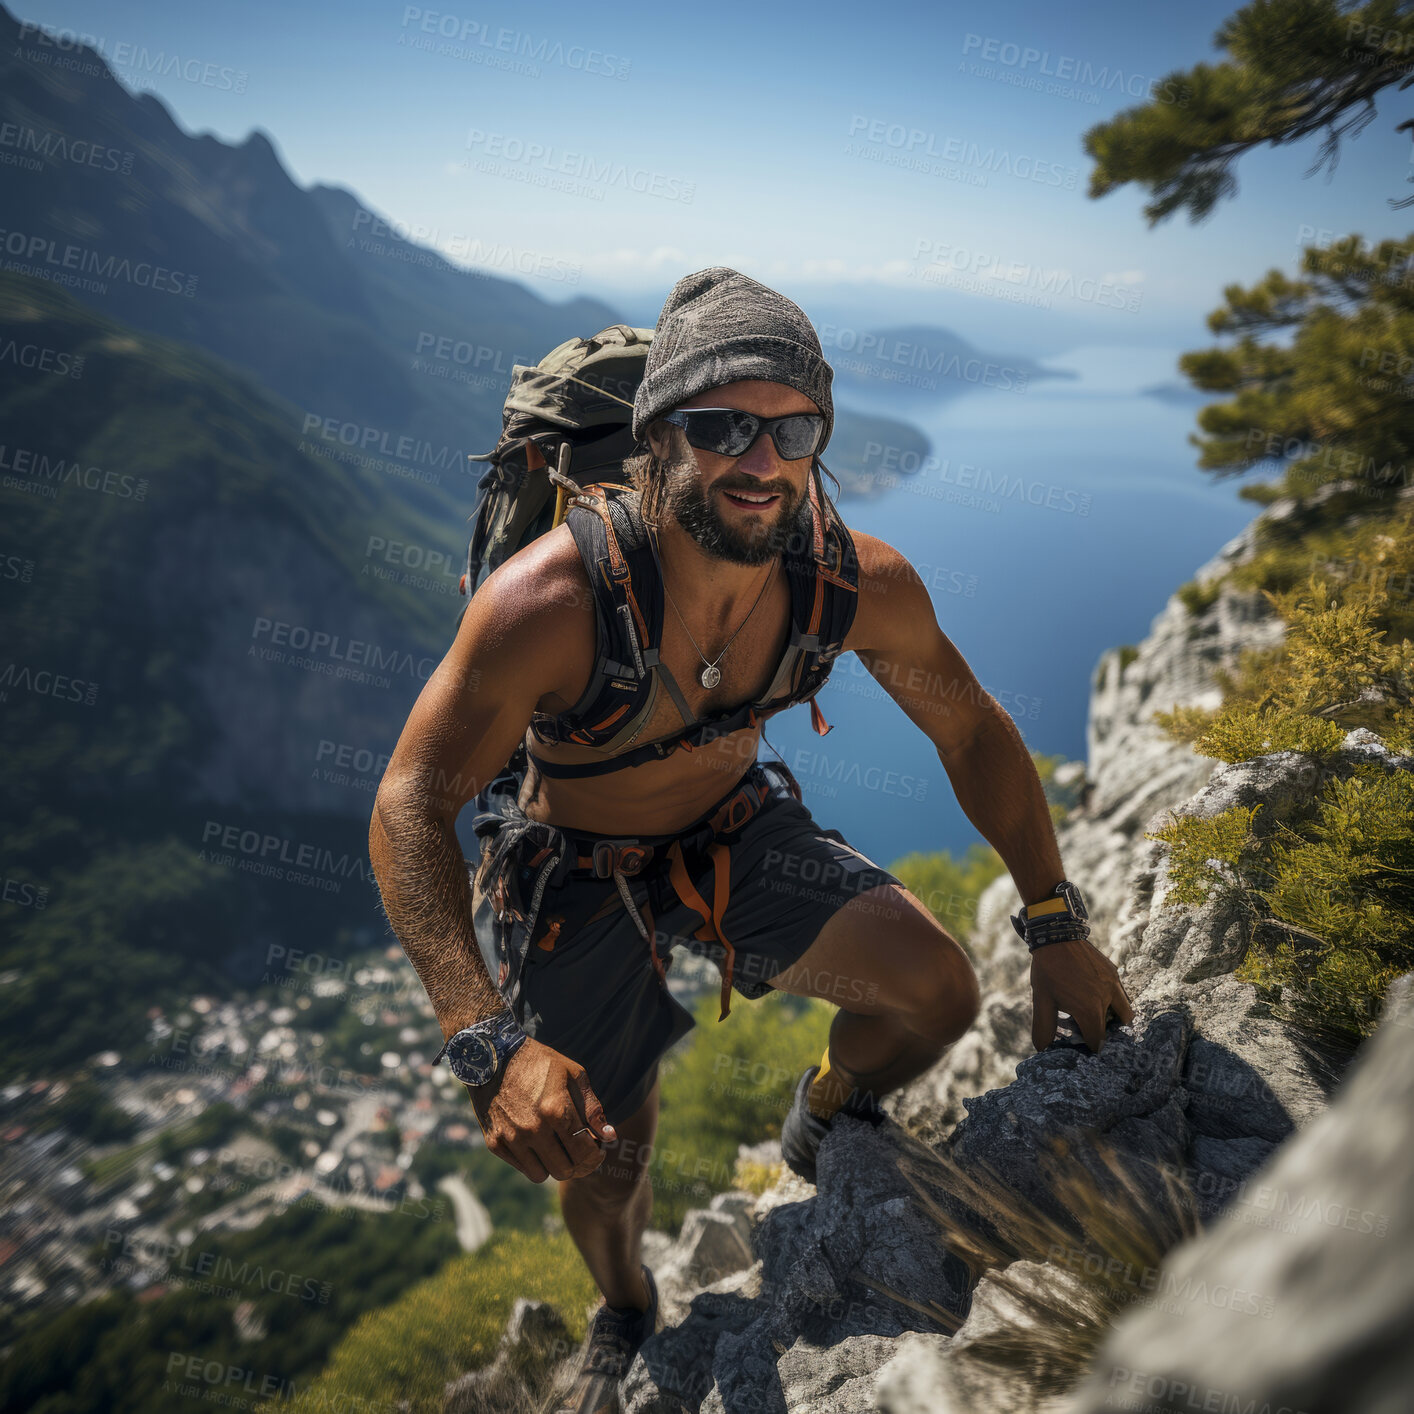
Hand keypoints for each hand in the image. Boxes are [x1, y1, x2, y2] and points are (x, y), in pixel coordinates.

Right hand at [466, 1036, 614, 1181]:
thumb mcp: (573, 1074)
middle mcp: (533, 1128)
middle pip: (564, 1170)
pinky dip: (532, 1161)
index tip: (598, 1151)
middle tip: (578, 1152)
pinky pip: (521, 1167)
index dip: (596, 1157)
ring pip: (541, 1175)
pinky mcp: (494, 1142)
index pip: (584, 1153)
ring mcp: (511, 1138)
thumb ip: (592, 1108)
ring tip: (557, 1147)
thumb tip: (609, 1136)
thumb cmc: (539, 1062)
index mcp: (556, 1110)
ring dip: (553, 1165)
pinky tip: (537, 1143)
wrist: (493, 1055)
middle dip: (577, 1165)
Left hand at [1029, 938, 1134, 1052]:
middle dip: (1103, 1035)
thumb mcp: (1041, 1000)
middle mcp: (1107, 998)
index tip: (1083, 1047)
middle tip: (1089, 1032)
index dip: (1090, 1048)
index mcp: (1090, 1009)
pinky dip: (1114, 1001)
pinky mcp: (1114, 972)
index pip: (1098, 1041)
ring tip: (1096, 1016)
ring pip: (1125, 1011)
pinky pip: (1121, 993)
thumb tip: (1042, 1049)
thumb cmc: (1047, 970)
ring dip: (1115, 1019)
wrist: (1056, 935)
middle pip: (1115, 1030)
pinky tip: (1096, 996)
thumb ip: (1043, 1027)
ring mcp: (1114, 984)